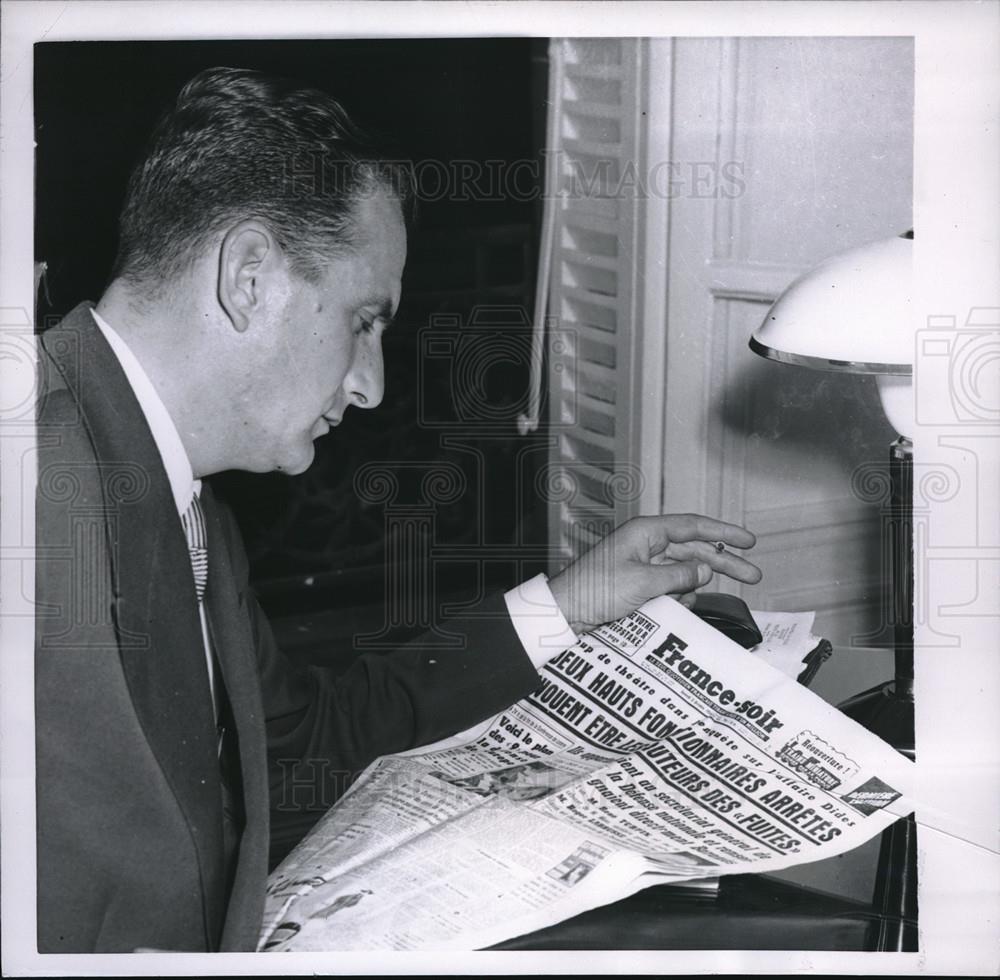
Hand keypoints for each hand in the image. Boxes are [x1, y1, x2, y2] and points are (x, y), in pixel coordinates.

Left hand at [547, 514, 762, 633]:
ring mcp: (643, 564)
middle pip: (695, 550)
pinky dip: (677, 596)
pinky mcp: (639, 583)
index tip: (750, 541)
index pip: (694, 526)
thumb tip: (704, 571)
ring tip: (686, 601)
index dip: (724, 532)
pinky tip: (677, 606)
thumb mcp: (643, 582)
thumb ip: (679, 576)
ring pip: (682, 571)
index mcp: (646, 532)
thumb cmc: (596, 589)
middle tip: (753, 575)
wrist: (566, 611)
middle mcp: (647, 544)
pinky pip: (669, 586)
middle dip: (723, 563)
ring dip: (692, 586)